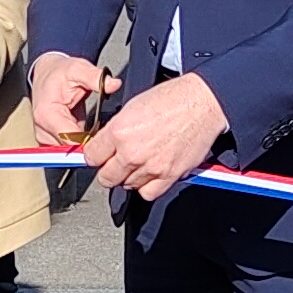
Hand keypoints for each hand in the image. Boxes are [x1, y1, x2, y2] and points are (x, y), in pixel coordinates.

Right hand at [29, 51, 107, 145]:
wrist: (46, 73)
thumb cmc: (59, 73)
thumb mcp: (78, 69)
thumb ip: (94, 77)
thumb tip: (113, 84)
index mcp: (47, 114)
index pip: (70, 140)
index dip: (90, 141)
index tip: (106, 135)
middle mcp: (42, 129)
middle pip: (71, 148)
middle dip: (89, 143)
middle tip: (105, 131)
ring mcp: (44, 137)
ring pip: (70, 151)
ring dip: (84, 144)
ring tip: (95, 129)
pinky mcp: (49, 140)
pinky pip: (68, 148)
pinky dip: (79, 143)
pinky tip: (87, 132)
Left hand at [78, 70, 227, 202]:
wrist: (202, 103)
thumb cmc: (172, 99)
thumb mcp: (132, 106)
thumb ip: (116, 130)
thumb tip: (106, 144)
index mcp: (119, 131)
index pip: (91, 157)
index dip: (95, 155)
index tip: (99, 155)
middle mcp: (132, 152)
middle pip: (106, 177)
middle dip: (108, 170)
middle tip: (115, 163)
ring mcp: (151, 166)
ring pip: (127, 186)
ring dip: (129, 177)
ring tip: (138, 164)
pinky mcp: (169, 175)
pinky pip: (148, 193)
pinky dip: (147, 187)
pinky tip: (150, 174)